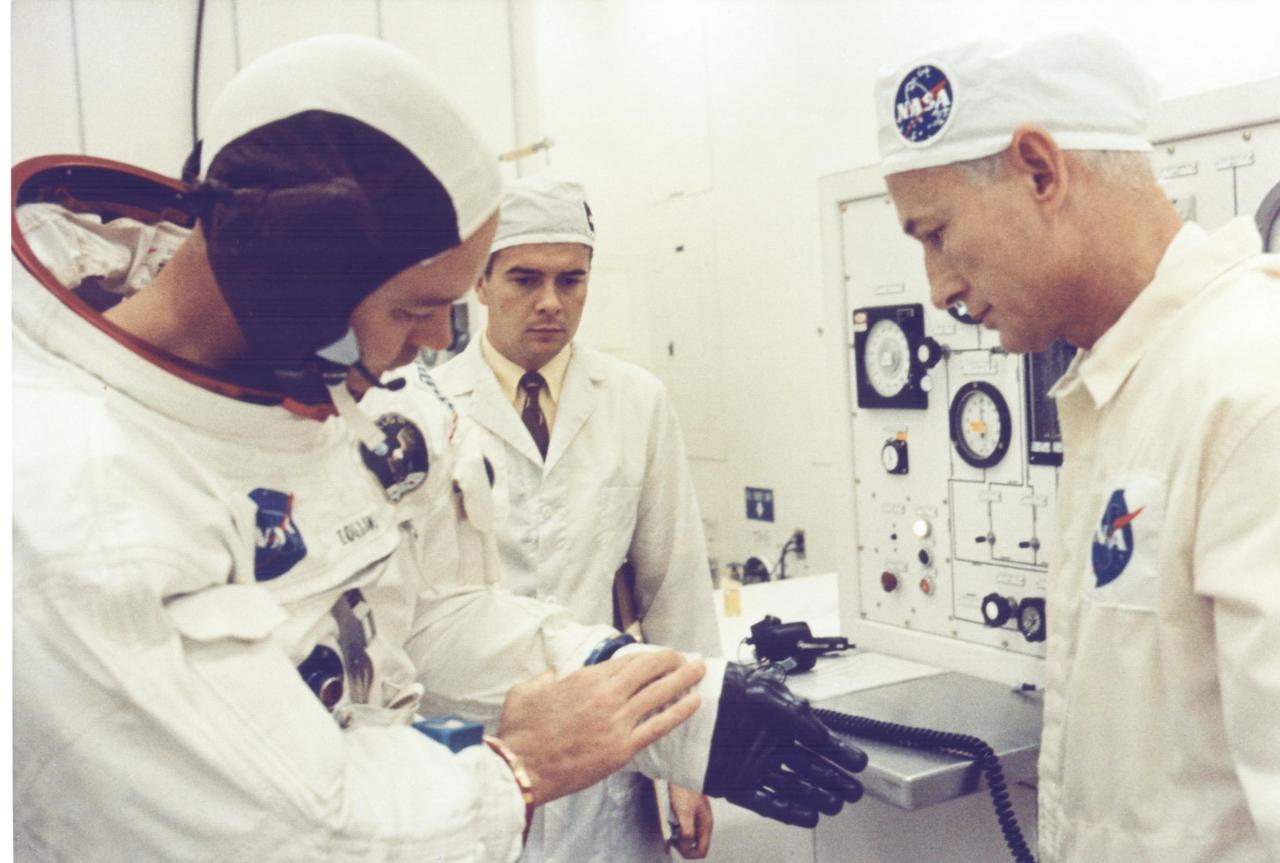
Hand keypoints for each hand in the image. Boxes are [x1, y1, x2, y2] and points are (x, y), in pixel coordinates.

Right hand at [497, 650, 704, 805]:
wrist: (522, 768)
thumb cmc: (521, 730)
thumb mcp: (528, 689)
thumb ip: (548, 675)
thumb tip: (558, 673)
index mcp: (586, 678)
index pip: (627, 660)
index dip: (647, 655)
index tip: (658, 655)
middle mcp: (607, 696)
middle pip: (649, 671)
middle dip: (673, 660)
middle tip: (687, 657)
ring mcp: (617, 723)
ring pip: (660, 694)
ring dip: (684, 679)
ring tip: (700, 670)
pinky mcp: (622, 749)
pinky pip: (658, 726)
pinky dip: (679, 712)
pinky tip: (694, 702)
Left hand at [668, 783, 712, 858]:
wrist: (681, 771)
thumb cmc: (684, 790)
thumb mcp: (685, 815)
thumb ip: (687, 833)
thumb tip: (686, 849)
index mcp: (705, 825)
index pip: (701, 851)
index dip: (689, 853)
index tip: (676, 845)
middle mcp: (703, 823)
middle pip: (695, 845)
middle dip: (683, 845)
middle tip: (671, 838)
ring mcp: (697, 817)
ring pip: (689, 836)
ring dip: (679, 836)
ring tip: (670, 828)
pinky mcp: (690, 812)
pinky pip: (685, 826)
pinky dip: (677, 828)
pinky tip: (670, 821)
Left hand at [702, 663, 866, 826]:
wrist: (686, 702)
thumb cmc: (722, 688)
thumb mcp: (764, 692)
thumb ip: (794, 713)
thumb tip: (820, 731)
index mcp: (778, 720)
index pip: (817, 740)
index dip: (838, 751)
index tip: (858, 761)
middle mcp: (768, 744)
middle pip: (809, 767)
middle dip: (833, 779)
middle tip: (853, 791)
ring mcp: (753, 765)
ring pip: (792, 786)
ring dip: (814, 796)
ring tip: (835, 805)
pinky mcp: (735, 783)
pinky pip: (766, 801)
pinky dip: (787, 811)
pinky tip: (807, 815)